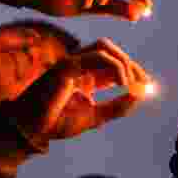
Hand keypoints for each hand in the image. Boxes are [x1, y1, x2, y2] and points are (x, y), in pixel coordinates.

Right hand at [0, 39, 150, 175]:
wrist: (31, 130)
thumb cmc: (57, 124)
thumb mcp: (95, 117)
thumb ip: (117, 108)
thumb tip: (141, 96)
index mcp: (86, 77)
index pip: (114, 64)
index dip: (133, 71)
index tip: (146, 86)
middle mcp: (79, 66)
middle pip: (111, 50)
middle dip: (131, 63)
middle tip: (143, 82)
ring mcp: (71, 63)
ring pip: (104, 47)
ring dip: (123, 62)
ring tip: (130, 83)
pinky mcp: (66, 66)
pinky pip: (95, 56)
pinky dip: (114, 66)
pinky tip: (122, 83)